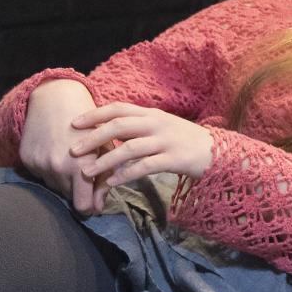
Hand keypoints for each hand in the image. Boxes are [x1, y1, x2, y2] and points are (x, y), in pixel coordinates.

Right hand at [16, 79, 106, 213]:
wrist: (56, 100)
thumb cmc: (90, 124)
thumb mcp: (105, 149)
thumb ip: (104, 180)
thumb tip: (98, 207)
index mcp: (79, 166)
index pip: (82, 206)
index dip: (89, 208)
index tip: (94, 204)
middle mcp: (56, 168)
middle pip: (68, 197)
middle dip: (78, 192)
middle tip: (85, 176)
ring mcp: (39, 164)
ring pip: (54, 187)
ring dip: (64, 182)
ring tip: (71, 162)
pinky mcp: (27, 159)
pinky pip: (40, 176)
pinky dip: (49, 171)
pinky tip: (56, 154)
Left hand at [67, 103, 213, 192]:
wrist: (217, 152)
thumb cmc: (184, 140)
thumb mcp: (161, 126)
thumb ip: (138, 126)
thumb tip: (107, 129)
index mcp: (151, 114)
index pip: (118, 108)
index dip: (94, 114)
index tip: (74, 123)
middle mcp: (157, 124)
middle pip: (119, 126)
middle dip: (93, 137)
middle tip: (74, 149)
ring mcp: (166, 141)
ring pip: (129, 148)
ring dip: (105, 160)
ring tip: (87, 171)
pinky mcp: (173, 159)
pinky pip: (145, 167)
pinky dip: (126, 174)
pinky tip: (112, 182)